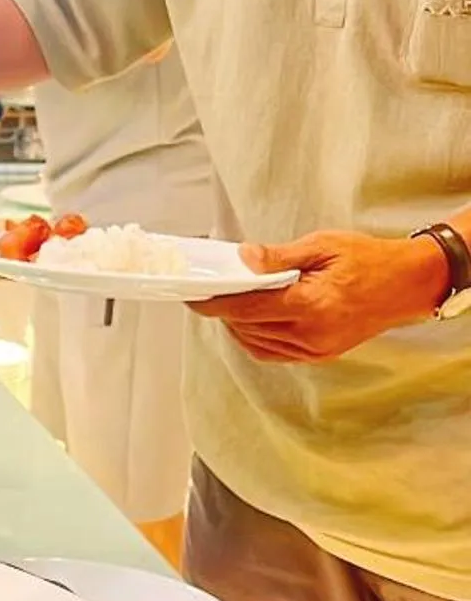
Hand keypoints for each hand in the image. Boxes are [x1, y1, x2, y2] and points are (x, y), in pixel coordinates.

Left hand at [190, 230, 448, 362]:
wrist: (407, 284)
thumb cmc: (368, 259)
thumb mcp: (322, 245)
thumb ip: (279, 256)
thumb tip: (243, 259)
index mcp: (310, 305)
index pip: (246, 310)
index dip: (214, 304)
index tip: (193, 297)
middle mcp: (312, 334)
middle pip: (248, 329)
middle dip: (224, 312)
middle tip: (211, 291)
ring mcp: (317, 349)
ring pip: (258, 345)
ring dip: (239, 326)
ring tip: (230, 302)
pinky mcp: (321, 355)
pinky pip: (276, 352)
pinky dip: (257, 338)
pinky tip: (252, 319)